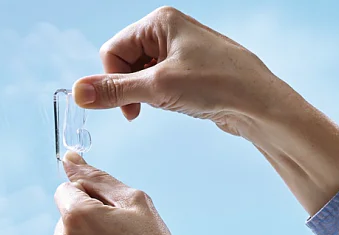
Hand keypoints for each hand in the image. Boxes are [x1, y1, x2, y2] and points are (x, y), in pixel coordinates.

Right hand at [74, 7, 338, 215]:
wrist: (261, 105)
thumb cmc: (218, 85)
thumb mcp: (158, 88)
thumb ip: (114, 90)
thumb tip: (77, 92)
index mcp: (159, 21)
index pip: (113, 50)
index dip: (114, 81)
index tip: (127, 109)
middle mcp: (170, 30)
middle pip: (126, 62)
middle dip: (132, 88)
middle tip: (147, 108)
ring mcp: (182, 50)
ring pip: (143, 76)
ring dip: (149, 96)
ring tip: (174, 103)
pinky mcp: (192, 71)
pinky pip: (162, 84)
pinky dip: (164, 98)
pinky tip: (184, 105)